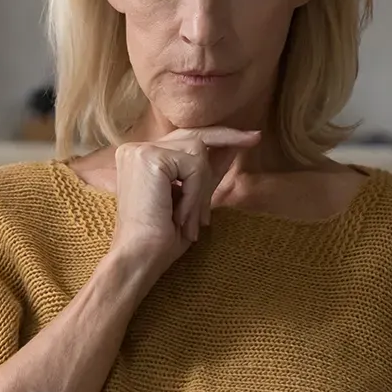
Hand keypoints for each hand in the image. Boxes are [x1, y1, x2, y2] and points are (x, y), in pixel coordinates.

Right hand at [110, 127, 260, 272]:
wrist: (140, 257)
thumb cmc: (162, 236)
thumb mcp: (192, 197)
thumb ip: (207, 171)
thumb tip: (233, 146)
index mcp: (141, 156)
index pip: (185, 139)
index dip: (217, 137)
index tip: (249, 137)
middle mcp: (136, 148)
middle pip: (193, 135)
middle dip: (227, 137)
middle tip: (255, 138)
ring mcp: (140, 150)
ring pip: (197, 153)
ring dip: (202, 189)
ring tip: (191, 218)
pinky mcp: (149, 157)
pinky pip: (193, 167)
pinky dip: (196, 193)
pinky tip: (181, 215)